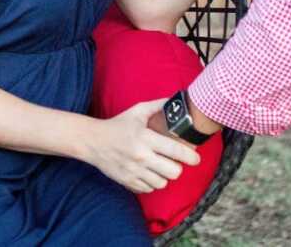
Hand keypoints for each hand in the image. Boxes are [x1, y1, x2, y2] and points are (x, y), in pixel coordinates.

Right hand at [84, 99, 200, 193]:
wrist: (94, 141)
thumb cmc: (118, 125)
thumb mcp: (137, 111)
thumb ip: (157, 106)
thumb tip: (175, 100)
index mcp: (145, 138)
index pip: (175, 151)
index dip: (191, 156)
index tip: (196, 158)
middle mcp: (141, 156)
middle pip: (173, 172)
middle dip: (177, 167)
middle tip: (174, 161)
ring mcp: (135, 171)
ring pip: (163, 183)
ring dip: (164, 176)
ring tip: (160, 166)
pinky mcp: (129, 182)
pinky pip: (150, 189)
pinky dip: (152, 182)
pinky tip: (148, 172)